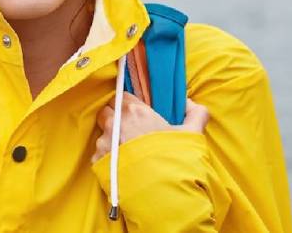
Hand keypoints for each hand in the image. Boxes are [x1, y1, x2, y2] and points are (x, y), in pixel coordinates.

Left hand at [91, 93, 208, 162]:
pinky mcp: (97, 161)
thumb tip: (189, 103)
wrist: (163, 194)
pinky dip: (108, 157)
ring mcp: (104, 143)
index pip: (120, 96)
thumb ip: (195, 112)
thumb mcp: (192, 134)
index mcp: (134, 111)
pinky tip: (124, 165)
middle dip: (115, 117)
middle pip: (106, 111)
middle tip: (130, 130)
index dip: (127, 103)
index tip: (135, 112)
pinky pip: (99, 153)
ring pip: (102, 133)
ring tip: (129, 152)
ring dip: (112, 138)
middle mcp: (114, 124)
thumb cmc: (177, 160)